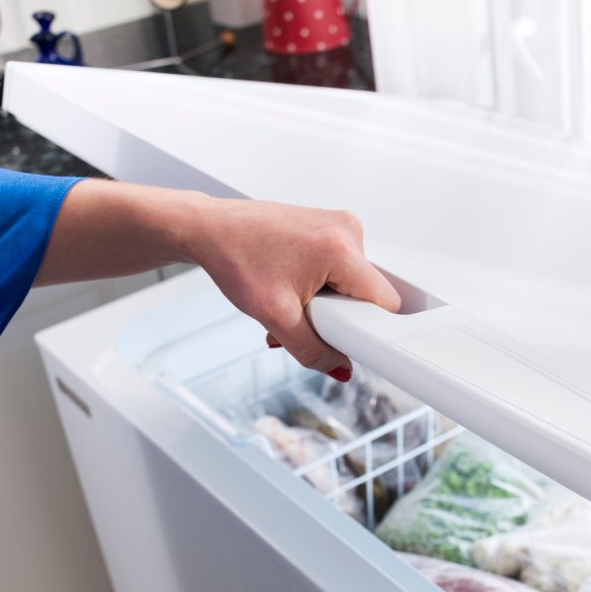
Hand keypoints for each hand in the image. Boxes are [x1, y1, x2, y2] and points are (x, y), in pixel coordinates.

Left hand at [38, 180, 400, 380]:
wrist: (207, 229)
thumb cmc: (233, 258)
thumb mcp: (275, 317)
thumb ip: (313, 351)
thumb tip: (340, 368)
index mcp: (341, 248)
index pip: (383, 302)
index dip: (367, 328)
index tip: (347, 339)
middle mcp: (347, 229)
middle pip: (366, 295)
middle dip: (337, 318)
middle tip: (300, 318)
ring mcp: (338, 224)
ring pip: (351, 284)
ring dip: (325, 304)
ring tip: (289, 302)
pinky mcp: (329, 225)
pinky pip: (340, 268)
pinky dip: (320, 286)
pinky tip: (291, 288)